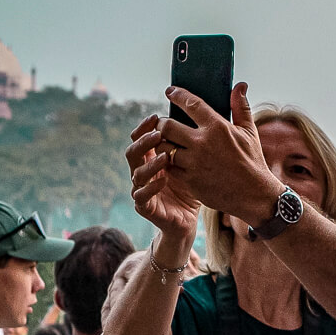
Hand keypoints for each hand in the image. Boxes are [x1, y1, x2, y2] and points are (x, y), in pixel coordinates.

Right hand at [125, 114, 200, 236]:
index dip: (144, 127)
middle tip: (159, 134)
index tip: (156, 116)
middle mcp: (142, 172)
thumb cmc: (192, 187)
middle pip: (133, 152)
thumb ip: (192, 143)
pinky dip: (151, 187)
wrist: (189, 218)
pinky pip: (142, 195)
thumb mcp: (194, 162)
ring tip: (165, 156)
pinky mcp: (145, 207)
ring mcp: (141, 189)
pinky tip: (163, 180)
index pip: (141, 138)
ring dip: (150, 163)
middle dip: (144, 142)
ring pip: (137, 173)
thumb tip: (202, 116)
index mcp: (151, 159)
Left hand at [156, 84, 281, 222]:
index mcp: (218, 128)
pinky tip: (172, 160)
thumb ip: (240, 107)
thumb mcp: (249, 132)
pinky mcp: (189, 180)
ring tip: (166, 143)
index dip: (178, 95)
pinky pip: (168, 167)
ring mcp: (194, 163)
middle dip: (162, 123)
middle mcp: (202, 143)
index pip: (191, 104)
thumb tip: (240, 85)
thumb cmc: (252, 161)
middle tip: (164, 124)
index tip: (171, 91)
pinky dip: (167, 162)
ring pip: (163, 147)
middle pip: (167, 126)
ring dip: (161, 144)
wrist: (254, 194)